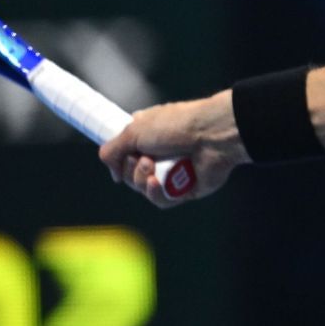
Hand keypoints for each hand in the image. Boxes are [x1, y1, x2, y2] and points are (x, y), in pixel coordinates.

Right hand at [98, 89, 244, 207]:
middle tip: (143, 159)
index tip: (117, 159)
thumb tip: (114, 174)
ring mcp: (172, 172)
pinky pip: (160, 200)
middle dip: (131, 169)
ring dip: (141, 179)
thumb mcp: (133, 130)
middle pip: (131, 174)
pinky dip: (155, 193)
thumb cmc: (175, 125)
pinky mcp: (184, 189)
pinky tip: (156, 183)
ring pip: (143, 189)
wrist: (212, 136)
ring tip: (152, 166)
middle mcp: (159, 154)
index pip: (124, 153)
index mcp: (147, 135)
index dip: (119, 159)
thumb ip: (112, 150)